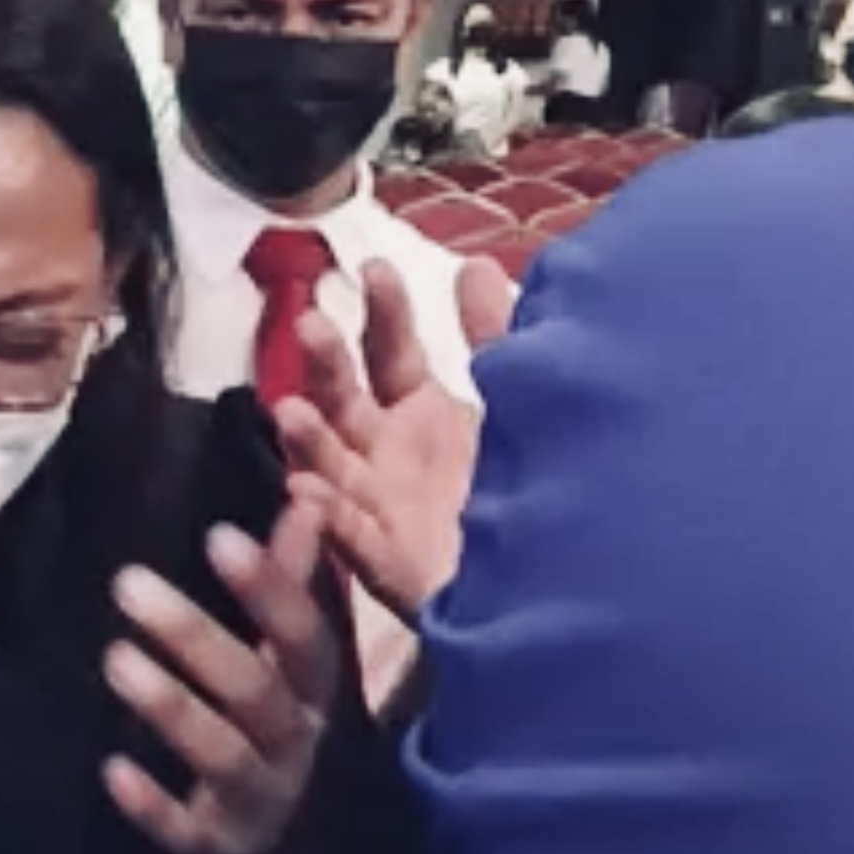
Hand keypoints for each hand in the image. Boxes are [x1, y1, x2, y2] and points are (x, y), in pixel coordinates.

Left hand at [102, 500, 338, 853]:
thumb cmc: (295, 737)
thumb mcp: (304, 669)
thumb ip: (299, 588)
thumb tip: (304, 500)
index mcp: (319, 692)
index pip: (303, 635)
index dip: (270, 588)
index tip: (219, 537)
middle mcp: (299, 744)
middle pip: (255, 689)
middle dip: (194, 636)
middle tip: (126, 582)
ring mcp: (263, 802)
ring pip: (223, 754)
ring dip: (171, 706)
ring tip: (114, 657)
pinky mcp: (222, 851)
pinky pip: (187, 830)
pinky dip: (152, 804)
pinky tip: (111, 770)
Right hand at [272, 257, 514, 621]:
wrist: (563, 590)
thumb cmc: (532, 490)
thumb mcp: (514, 402)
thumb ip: (494, 337)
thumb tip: (474, 264)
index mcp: (420, 416)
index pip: (390, 354)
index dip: (382, 312)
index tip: (375, 266)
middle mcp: (390, 457)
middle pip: (344, 402)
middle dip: (323, 364)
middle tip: (309, 323)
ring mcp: (383, 509)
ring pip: (332, 467)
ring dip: (307, 439)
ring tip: (289, 410)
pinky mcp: (391, 564)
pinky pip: (351, 539)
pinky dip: (327, 516)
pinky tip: (305, 492)